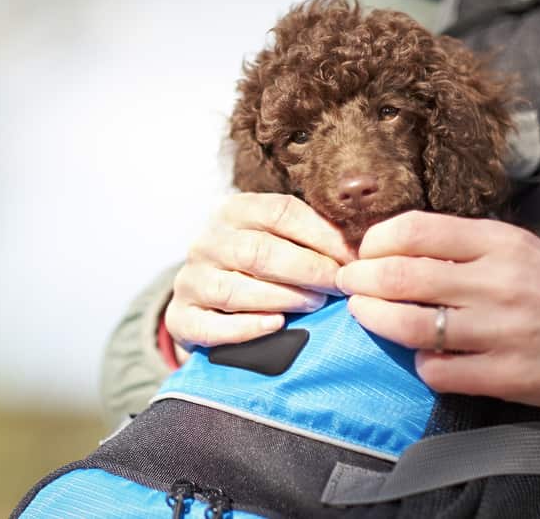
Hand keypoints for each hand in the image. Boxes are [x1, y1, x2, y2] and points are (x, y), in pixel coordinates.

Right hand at [165, 193, 354, 355]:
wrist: (207, 304)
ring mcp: (189, 280)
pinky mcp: (180, 318)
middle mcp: (206, 242)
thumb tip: (359, 247)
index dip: (321, 235)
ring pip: (235, 290)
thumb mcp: (278, 239)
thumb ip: (310, 236)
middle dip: (306, 269)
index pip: (280, 212)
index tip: (352, 257)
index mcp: (233, 211)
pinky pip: (211, 327)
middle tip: (338, 285)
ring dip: (283, 297)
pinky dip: (246, 328)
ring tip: (316, 304)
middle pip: (258, 251)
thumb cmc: (257, 268)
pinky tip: (276, 326)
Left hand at [336, 211, 539, 424]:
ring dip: (374, 319)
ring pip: (408, 325)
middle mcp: (497, 283)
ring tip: (364, 313)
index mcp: (500, 242)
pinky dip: (419, 362)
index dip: (374, 241)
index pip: (414, 229)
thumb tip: (397, 247)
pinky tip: (424, 355)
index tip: (363, 251)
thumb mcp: (522, 248)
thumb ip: (464, 245)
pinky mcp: (504, 376)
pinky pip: (436, 370)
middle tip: (348, 284)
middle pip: (399, 276)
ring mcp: (500, 332)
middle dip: (359, 280)